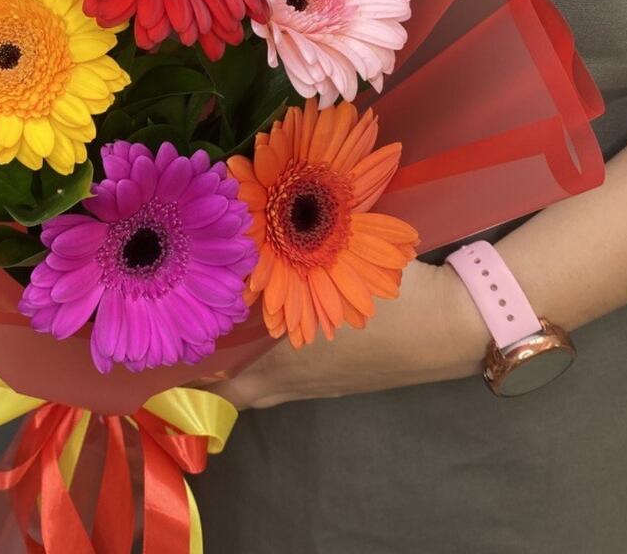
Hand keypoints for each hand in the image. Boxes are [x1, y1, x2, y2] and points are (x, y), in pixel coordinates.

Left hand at [211, 261, 486, 409]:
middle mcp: (306, 381)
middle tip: (196, 348)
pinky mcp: (355, 374)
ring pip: (279, 381)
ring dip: (254, 366)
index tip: (170, 373)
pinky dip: (284, 356)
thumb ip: (289, 253)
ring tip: (229, 332)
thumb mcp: (334, 267)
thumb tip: (247, 234)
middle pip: (252, 392)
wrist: (455, 325)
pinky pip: (305, 372)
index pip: (232, 390)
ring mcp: (333, 382)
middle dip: (221, 379)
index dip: (198, 389)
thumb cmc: (390, 298)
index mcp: (291, 363)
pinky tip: (284, 324)